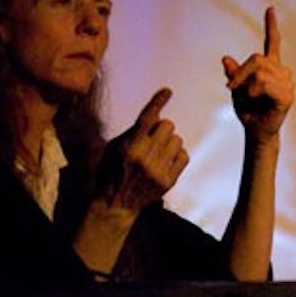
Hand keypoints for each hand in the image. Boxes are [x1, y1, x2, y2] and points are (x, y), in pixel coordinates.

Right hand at [94, 87, 188, 212]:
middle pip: (168, 125)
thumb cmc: (111, 171)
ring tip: (157, 153)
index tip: (167, 91)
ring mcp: (158, 170)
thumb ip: (133, 131)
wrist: (115, 205)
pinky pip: (184, 155)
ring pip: (178, 139)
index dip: (157, 102)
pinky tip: (165, 161)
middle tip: (151, 140)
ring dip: (169, 142)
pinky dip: (176, 155)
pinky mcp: (168, 181)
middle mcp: (145, 157)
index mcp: (129, 147)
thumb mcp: (114, 148)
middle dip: (161, 129)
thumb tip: (156, 115)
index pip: (146, 118)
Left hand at [222, 6, 293, 143]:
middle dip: (240, 73)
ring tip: (249, 99)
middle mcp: (281, 72)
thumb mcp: (236, 90)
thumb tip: (225, 58)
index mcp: (270, 67)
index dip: (271, 26)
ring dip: (246, 87)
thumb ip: (234, 74)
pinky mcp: (287, 96)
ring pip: (259, 73)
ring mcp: (287, 83)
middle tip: (231, 88)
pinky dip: (254, 92)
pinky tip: (257, 100)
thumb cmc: (248, 111)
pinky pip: (265, 85)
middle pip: (257, 59)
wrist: (256, 132)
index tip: (270, 9)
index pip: (272, 42)